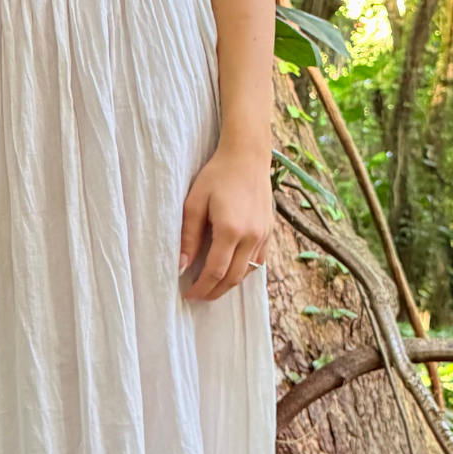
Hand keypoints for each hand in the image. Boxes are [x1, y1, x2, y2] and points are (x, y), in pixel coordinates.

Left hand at [179, 145, 272, 301]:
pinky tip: (231, 272)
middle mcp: (251, 236)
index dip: (201, 287)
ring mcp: (264, 234)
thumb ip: (188, 235)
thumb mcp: (194, 202)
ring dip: (229, 284)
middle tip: (198, 297)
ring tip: (212, 287)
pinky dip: (244, 271)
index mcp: (230, 230)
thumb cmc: (217, 175)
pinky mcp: (270, 231)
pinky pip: (259, 261)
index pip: (215, 271)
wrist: (247, 157)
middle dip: (214, 292)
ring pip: (247, 272)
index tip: (189, 294)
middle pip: (233, 278)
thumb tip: (183, 265)